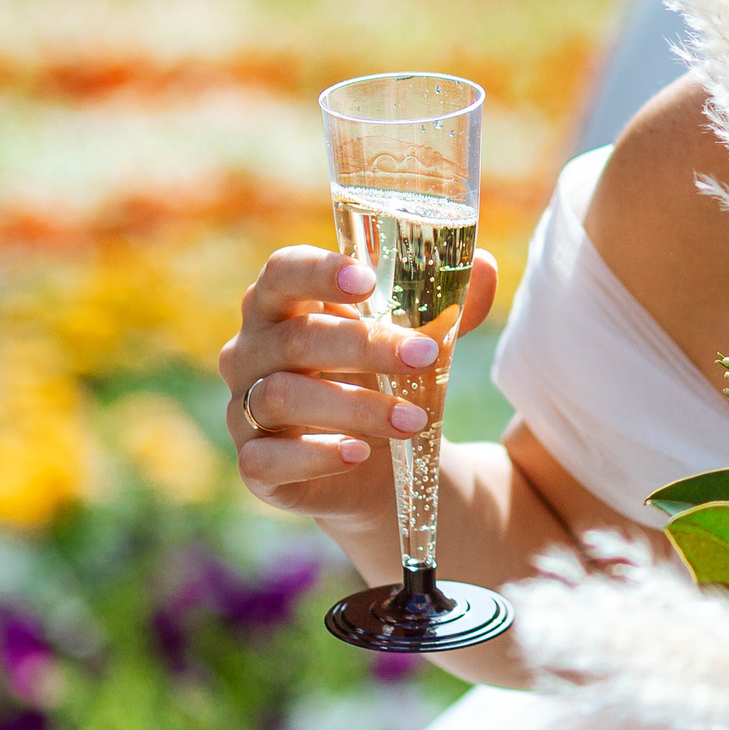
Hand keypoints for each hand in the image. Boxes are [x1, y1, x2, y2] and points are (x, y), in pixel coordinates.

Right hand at [220, 245, 499, 523]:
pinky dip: (315, 456)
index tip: (367, 280)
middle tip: (426, 356)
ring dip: (355, 407)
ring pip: (281, 397)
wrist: (379, 461)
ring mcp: (243, 408)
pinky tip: (358, 453)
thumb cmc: (386, 378)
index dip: (318, 272)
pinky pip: (266, 460)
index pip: (282, 271)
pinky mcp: (254, 463)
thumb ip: (448, 306)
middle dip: (365, 345)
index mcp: (284, 304)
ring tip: (414, 419)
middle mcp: (251, 351)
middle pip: (295, 338)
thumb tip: (485, 266)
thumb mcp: (419, 339)